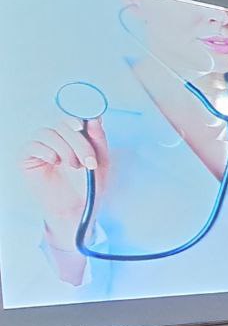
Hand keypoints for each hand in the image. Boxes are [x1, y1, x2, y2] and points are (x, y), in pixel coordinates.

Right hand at [18, 117, 109, 250]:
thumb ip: (98, 140)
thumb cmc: (89, 186)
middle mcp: (56, 139)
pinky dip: (47, 151)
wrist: (78, 208)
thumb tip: (95, 118)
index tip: (85, 124)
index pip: (73, 119)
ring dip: (65, 149)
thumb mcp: (101, 161)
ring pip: (48, 133)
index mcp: (73, 137)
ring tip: (74, 166)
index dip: (78, 117)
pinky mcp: (28, 158)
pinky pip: (33, 145)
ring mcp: (41, 147)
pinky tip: (55, 163)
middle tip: (88, 162)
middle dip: (79, 143)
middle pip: (63, 125)